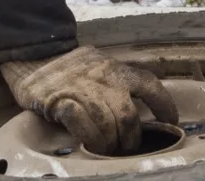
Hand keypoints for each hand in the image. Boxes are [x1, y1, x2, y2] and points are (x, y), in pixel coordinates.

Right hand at [0, 46, 177, 154]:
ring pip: (108, 123)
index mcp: (117, 69)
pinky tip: (90, 145)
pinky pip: (82, 125)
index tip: (170, 122)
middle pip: (128, 115)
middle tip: (126, 146)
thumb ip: (118, 82)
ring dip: (110, 143)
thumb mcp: (100, 65)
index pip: (149, 85)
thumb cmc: (71, 68)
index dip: (164, 106)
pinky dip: (90, 139)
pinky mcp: (61, 100)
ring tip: (107, 150)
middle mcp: (104, 78)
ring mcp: (83, 89)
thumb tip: (139, 109)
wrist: (34, 55)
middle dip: (131, 137)